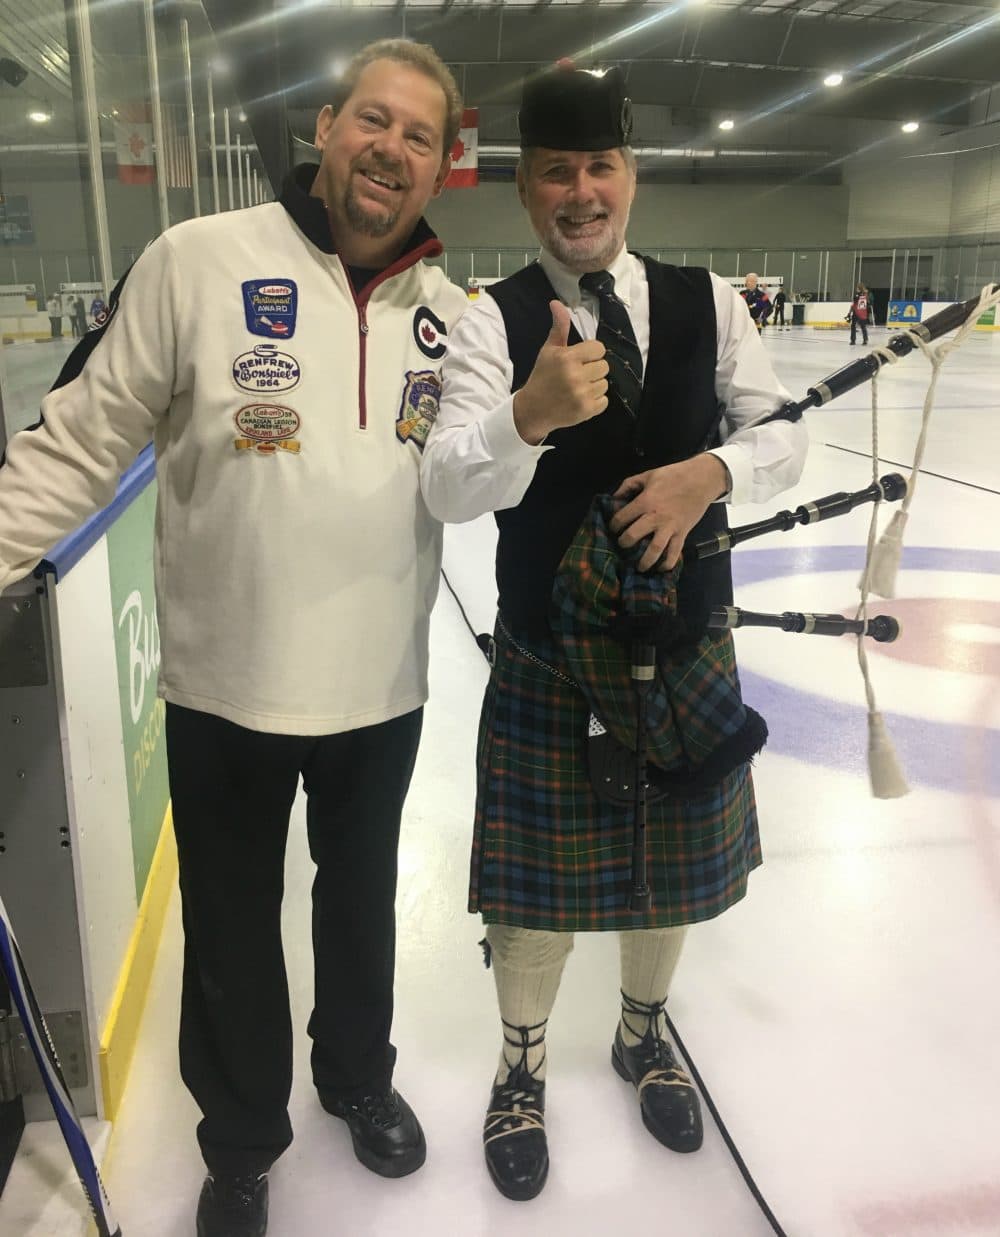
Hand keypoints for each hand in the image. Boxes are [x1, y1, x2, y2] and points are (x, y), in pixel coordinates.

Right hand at [513, 301, 608, 444]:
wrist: (532, 409)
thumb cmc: (542, 376)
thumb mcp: (549, 350)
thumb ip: (559, 327)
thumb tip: (556, 303)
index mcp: (567, 358)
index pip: (599, 349)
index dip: (590, 354)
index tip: (579, 360)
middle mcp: (575, 376)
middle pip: (604, 366)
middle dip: (592, 370)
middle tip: (577, 376)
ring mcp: (581, 395)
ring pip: (604, 383)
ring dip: (593, 386)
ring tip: (577, 388)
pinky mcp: (586, 410)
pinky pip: (604, 400)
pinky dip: (595, 401)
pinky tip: (580, 399)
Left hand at [610, 455, 728, 571]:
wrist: (701, 479)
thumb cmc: (673, 475)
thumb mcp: (648, 475)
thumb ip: (628, 485)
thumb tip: (614, 497)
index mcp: (645, 501)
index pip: (622, 517)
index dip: (613, 525)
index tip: (613, 529)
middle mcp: (655, 516)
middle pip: (633, 535)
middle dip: (624, 543)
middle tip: (622, 545)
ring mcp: (670, 527)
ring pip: (654, 549)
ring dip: (645, 561)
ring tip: (639, 567)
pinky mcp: (682, 533)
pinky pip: (675, 552)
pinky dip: (668, 563)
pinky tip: (661, 569)